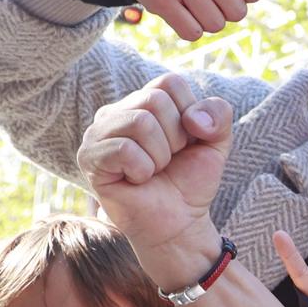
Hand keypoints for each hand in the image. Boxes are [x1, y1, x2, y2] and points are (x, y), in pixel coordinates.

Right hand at [76, 73, 232, 280]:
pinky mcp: (88, 158)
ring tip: (153, 171)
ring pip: (140, 123)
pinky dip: (143, 170)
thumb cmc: (190, 181)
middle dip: (175, 138)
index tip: (186, 142)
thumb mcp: (216, 143)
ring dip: (160, 156)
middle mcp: (116, 112)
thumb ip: (218, 115)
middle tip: (168, 162)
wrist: (179, 223)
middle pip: (154, 100)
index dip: (190, 115)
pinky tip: (138, 181)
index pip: (170, 83)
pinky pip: (124, 149)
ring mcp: (98, 133)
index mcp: (143, 101)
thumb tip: (193, 118)